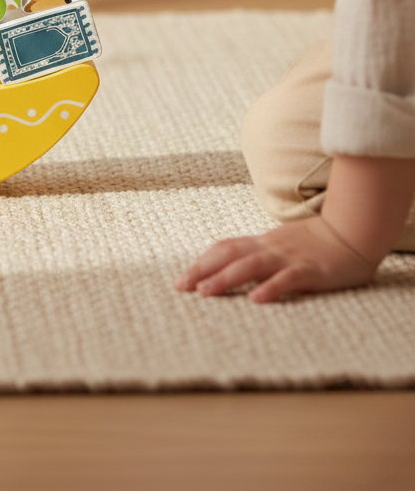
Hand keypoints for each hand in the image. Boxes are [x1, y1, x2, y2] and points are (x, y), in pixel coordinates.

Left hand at [175, 215, 377, 303]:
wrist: (352, 233)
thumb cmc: (314, 243)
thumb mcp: (280, 246)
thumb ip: (258, 255)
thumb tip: (230, 270)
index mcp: (261, 243)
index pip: (224, 248)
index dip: (200, 262)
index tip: (180, 279)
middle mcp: (269, 248)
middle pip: (229, 255)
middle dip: (202, 270)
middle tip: (180, 286)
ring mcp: (289, 258)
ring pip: (251, 266)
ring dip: (226, 278)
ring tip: (205, 292)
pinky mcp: (311, 271)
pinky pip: (288, 279)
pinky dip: (270, 288)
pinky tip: (256, 300)